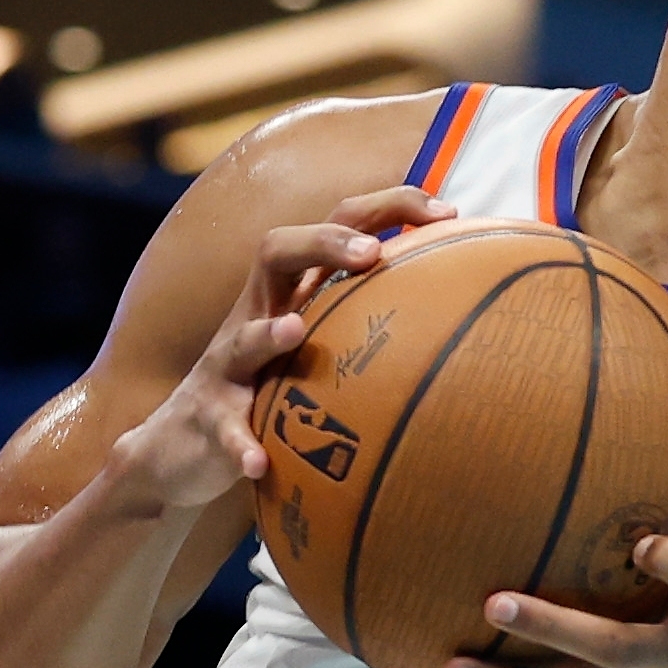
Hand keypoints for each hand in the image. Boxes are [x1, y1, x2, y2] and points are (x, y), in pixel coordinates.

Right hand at [105, 185, 452, 515]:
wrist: (184, 450)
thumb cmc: (274, 392)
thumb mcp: (325, 351)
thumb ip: (381, 326)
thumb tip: (483, 322)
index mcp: (295, 292)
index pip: (339, 225)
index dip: (389, 206)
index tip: (449, 212)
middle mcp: (257, 316)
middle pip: (277, 250)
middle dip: (325, 241)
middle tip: (373, 252)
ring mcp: (226, 367)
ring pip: (239, 337)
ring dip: (266, 334)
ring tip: (295, 330)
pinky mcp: (207, 418)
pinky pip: (222, 427)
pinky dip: (239, 442)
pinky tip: (258, 461)